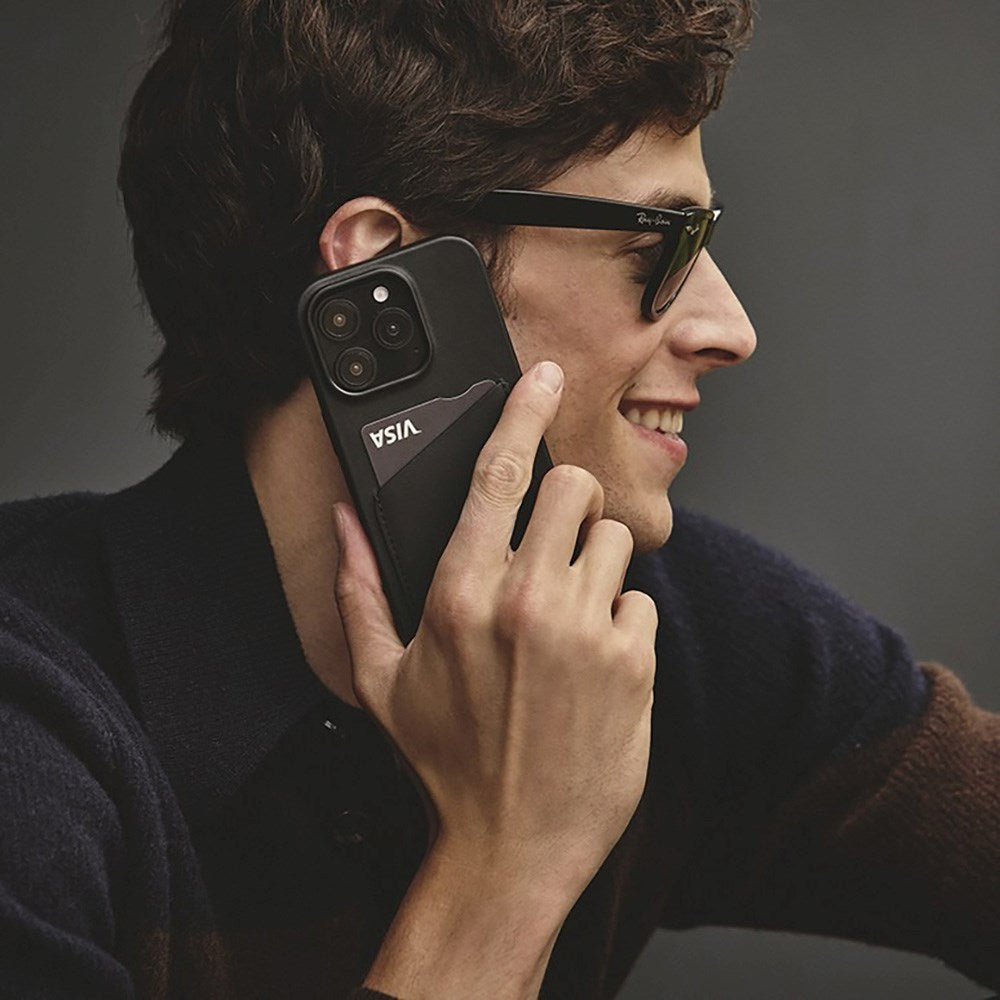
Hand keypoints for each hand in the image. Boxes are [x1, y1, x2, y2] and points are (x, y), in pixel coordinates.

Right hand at [333, 360, 657, 901]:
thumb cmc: (444, 762)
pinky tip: (592, 666)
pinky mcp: (632, 664)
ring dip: (593, 565)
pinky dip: (620, 622)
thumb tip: (345, 520)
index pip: (498, 473)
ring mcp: (584, 632)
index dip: (523, 410)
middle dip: (566, 503)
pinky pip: (640, 601)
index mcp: (460, 594)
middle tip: (551, 543)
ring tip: (565, 618)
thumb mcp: (381, 678)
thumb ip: (357, 587)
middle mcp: (525, 602)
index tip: (544, 376)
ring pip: (614, 539)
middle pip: (572, 487)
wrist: (513, 846)